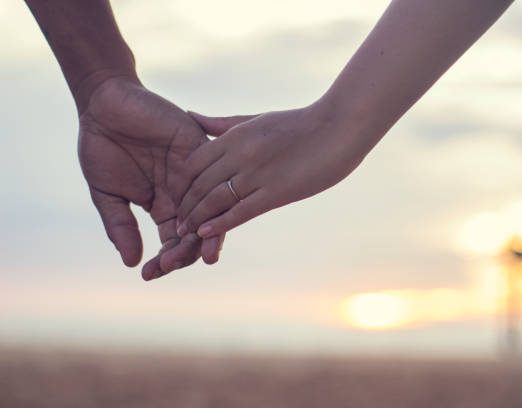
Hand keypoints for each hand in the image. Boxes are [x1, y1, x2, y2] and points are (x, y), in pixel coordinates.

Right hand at [78, 76, 224, 279]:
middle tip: (169, 264)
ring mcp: (195, 174)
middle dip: (185, 254)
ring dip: (203, 235)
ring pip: (211, 211)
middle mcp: (185, 195)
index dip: (165, 261)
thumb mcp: (107, 193)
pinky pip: (214, 177)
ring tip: (193, 253)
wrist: (106, 104)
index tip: (150, 273)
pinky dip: (210, 200)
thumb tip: (131, 262)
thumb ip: (121, 225)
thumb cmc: (102, 147)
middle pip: (198, 233)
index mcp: (164, 208)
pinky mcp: (200, 149)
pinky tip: (199, 216)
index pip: (175, 243)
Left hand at [175, 104, 367, 241]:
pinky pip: (241, 212)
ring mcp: (258, 174)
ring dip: (197, 219)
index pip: (194, 163)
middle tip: (176, 222)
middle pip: (200, 185)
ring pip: (216, 200)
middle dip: (185, 206)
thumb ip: (222, 124)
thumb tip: (189, 115)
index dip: (181, 183)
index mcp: (236, 135)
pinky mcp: (277, 192)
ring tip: (185, 232)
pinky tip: (205, 233)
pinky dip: (220, 224)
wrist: (339, 127)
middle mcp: (241, 155)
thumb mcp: (257, 119)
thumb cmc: (299, 123)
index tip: (176, 197)